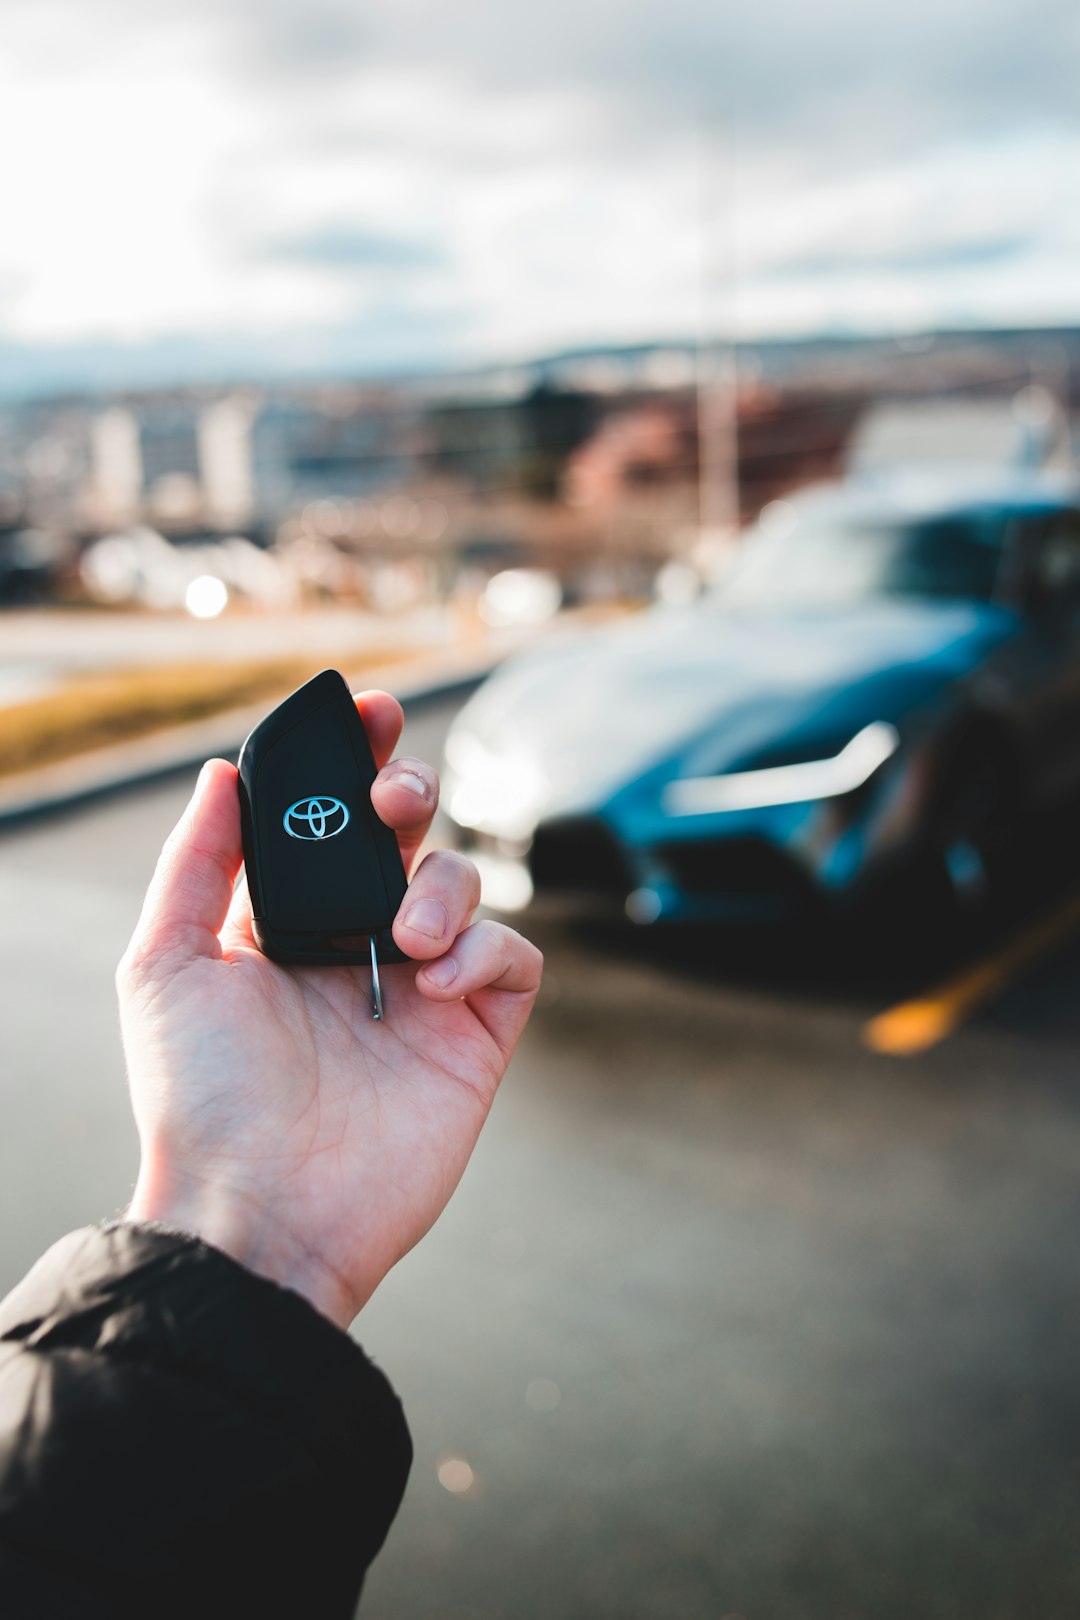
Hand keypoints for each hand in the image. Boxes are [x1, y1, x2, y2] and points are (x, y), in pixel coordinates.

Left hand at [118, 690, 542, 1328]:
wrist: (261, 1212)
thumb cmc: (201, 1097)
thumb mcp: (166, 966)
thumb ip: (198, 862)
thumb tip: (223, 771)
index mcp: (286, 922)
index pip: (331, 819)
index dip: (356, 757)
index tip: (369, 712)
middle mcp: (358, 945)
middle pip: (410, 831)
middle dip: (410, 790)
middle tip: (391, 799)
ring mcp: (421, 990)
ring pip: (466, 882)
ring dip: (442, 885)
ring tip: (401, 941)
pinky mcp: (475, 1036)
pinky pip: (512, 957)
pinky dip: (485, 951)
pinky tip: (436, 985)